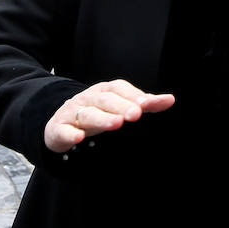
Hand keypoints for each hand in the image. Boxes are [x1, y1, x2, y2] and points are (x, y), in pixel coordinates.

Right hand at [44, 80, 174, 152]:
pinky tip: (79, 138)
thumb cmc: (97, 113)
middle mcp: (87, 99)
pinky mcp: (58, 129)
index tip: (146, 104)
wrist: (60, 122)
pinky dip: (70, 134)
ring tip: (116, 124)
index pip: (118, 89)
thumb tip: (170, 99)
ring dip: (102, 119)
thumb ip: (144, 103)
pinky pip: (63, 131)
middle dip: (120, 106)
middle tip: (135, 114)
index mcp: (103, 91)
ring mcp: (72, 114)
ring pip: (87, 115)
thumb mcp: (119, 106)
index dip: (132, 95)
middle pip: (104, 100)